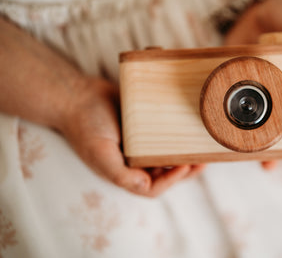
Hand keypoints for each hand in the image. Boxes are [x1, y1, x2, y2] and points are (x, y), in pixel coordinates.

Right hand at [59, 77, 204, 196]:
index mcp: (124, 172)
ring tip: (203, 146)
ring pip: (169, 154)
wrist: (78, 94)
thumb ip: (121, 174)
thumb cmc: (86, 125)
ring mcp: (141, 144)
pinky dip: (177, 136)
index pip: (154, 186)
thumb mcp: (99, 153)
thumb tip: (146, 187)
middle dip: (187, 168)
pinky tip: (190, 128)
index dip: (172, 180)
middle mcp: (135, 162)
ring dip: (186, 153)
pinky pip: (165, 135)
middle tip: (203, 159)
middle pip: (166, 172)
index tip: (186, 165)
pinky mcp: (145, 127)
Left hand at [224, 0, 281, 169]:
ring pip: (255, 123)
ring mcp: (257, 90)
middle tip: (271, 164)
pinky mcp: (235, 84)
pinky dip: (225, 121)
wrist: (257, 9)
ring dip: (252, 144)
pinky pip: (230, 105)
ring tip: (246, 160)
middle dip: (279, 146)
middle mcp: (280, 92)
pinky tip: (220, 137)